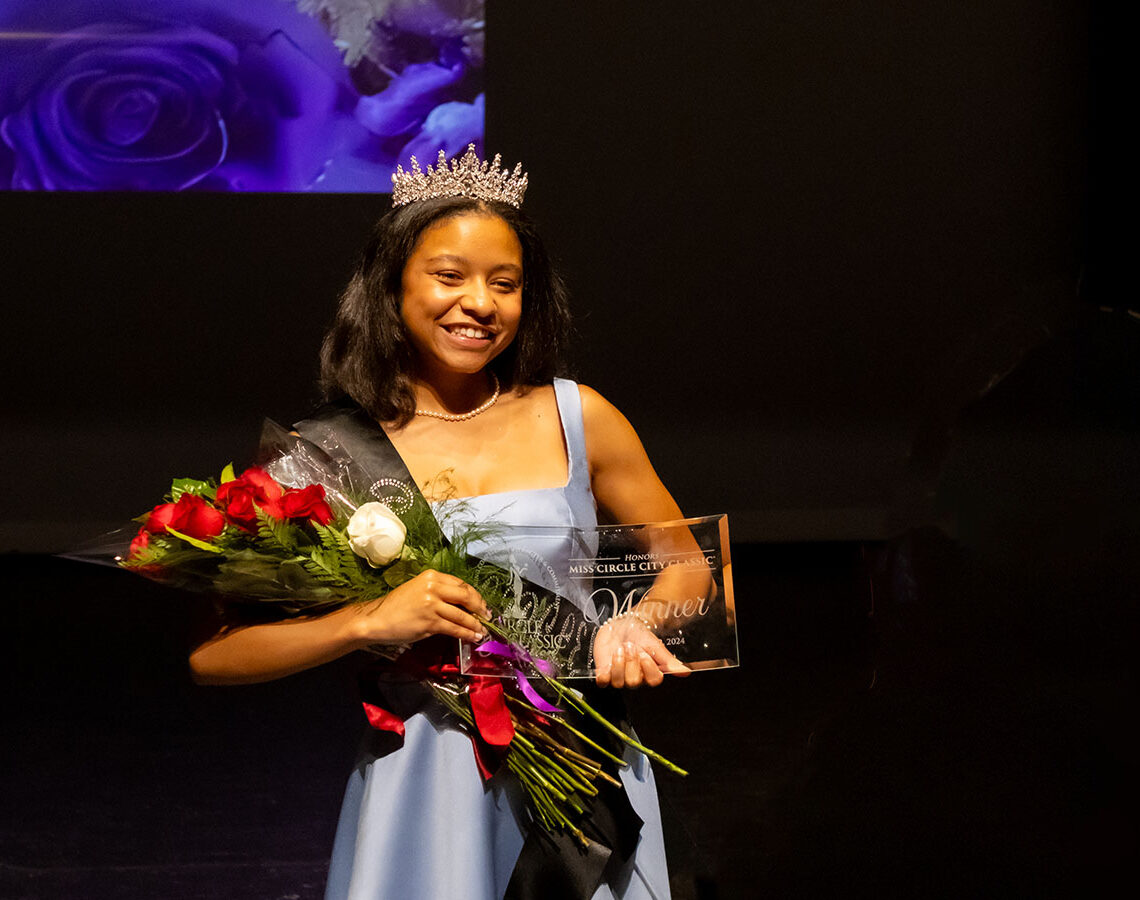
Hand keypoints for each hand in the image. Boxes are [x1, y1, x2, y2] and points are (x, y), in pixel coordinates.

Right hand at [356, 569, 488, 645]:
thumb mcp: (418, 590)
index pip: (461, 584)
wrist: (377, 619)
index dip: (474, 595)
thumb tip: (462, 603)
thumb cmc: (397, 607)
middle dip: (480, 607)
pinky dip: (466, 633)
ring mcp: (431, 604)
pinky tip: (472, 636)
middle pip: (466, 596)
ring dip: (475, 624)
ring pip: (462, 615)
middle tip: (487, 616)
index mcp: (431, 576)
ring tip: (482, 630)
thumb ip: (439, 592)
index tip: (481, 604)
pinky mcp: (430, 621)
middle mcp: (432, 587)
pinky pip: (454, 628)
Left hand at [593, 615, 690, 687]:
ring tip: (619, 648)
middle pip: (634, 682)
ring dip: (618, 662)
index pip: (653, 680)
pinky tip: (608, 663)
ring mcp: (619, 678)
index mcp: (650, 673)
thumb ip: (668, 660)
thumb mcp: (654, 645)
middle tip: (630, 646)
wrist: (621, 625)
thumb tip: (686, 673)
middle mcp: (636, 678)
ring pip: (618, 682)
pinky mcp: (604, 674)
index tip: (645, 653)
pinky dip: (604, 675)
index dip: (648, 667)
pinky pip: (603, 682)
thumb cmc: (639, 636)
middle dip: (631, 661)